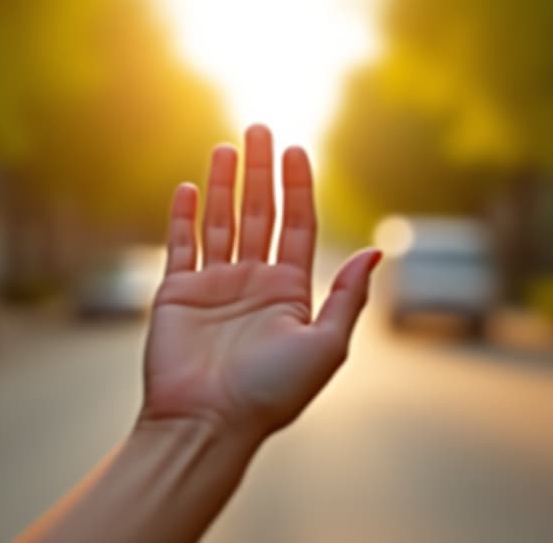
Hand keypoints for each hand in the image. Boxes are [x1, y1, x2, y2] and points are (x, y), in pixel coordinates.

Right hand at [141, 125, 380, 439]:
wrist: (208, 424)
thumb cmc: (270, 393)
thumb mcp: (325, 346)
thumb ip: (346, 298)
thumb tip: (374, 254)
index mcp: (289, 291)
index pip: (296, 225)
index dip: (298, 186)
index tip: (296, 149)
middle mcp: (253, 282)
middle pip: (260, 213)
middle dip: (260, 171)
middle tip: (258, 128)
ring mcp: (214, 286)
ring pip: (221, 222)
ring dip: (224, 184)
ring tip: (225, 147)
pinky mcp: (177, 293)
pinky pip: (180, 246)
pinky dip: (183, 216)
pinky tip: (189, 189)